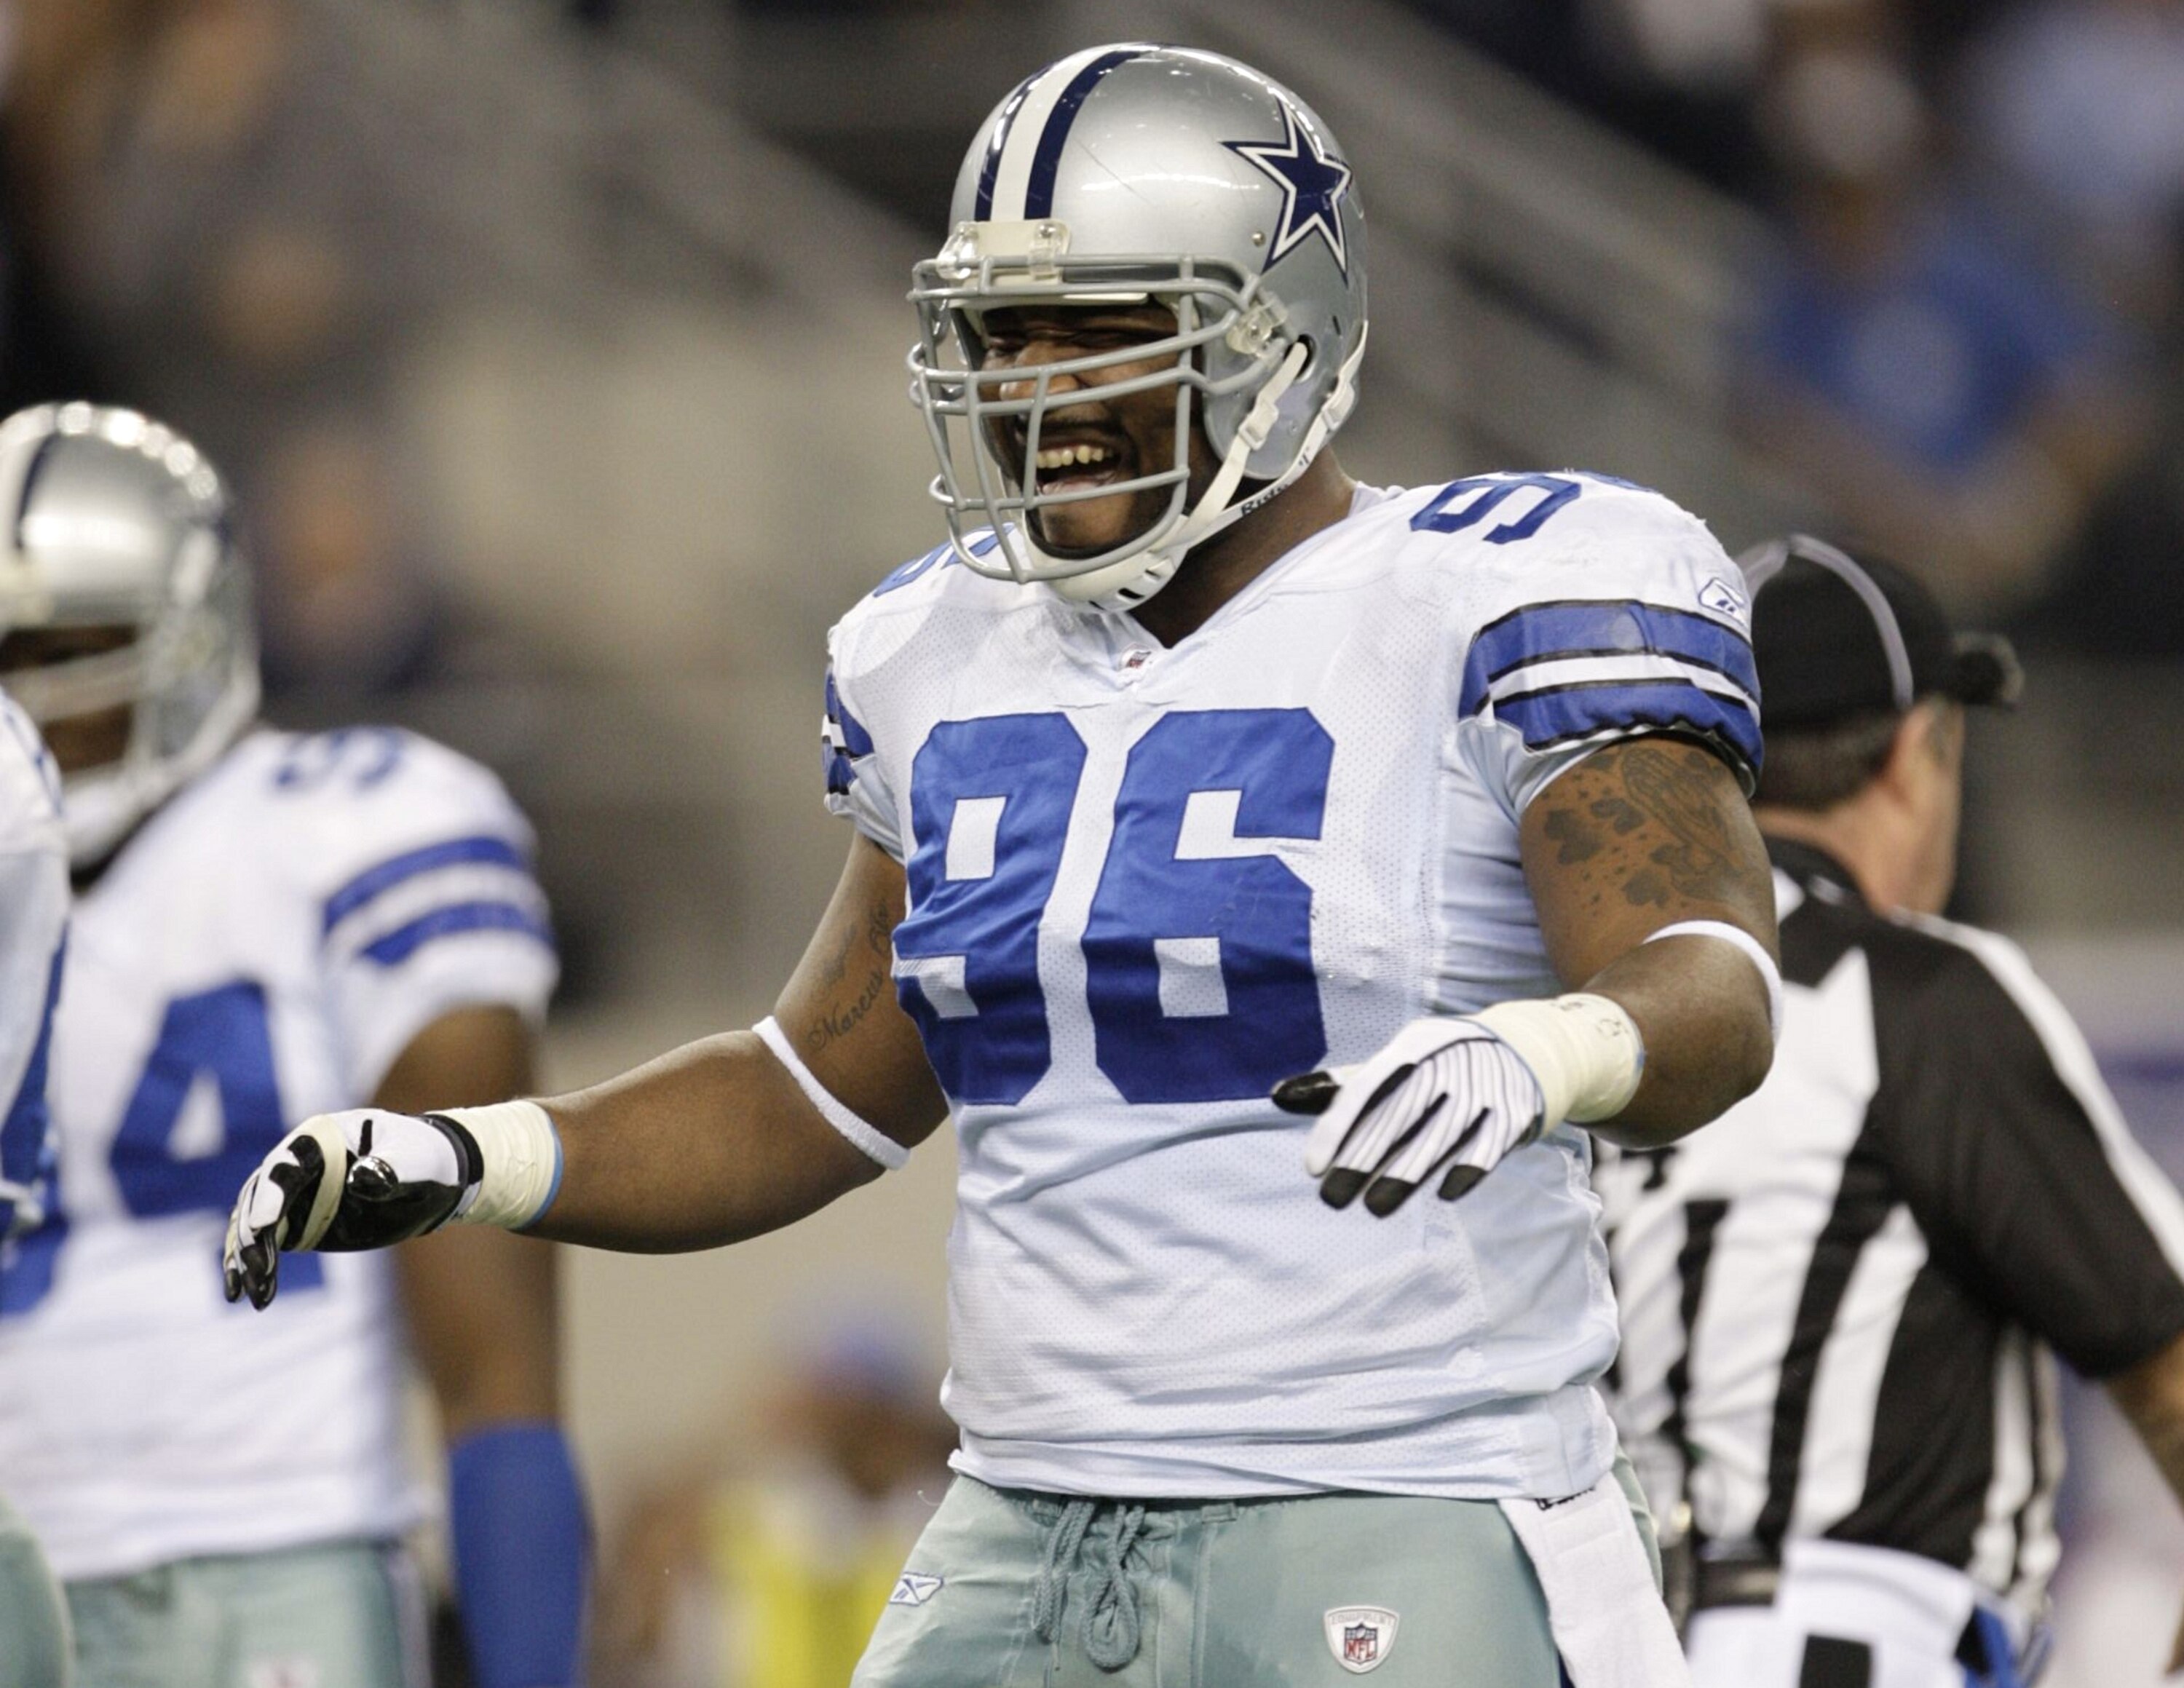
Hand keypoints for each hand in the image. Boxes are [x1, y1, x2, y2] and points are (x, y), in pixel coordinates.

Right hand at [224, 1108, 480, 1308]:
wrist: (436, 1177)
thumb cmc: (426, 1157)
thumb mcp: (416, 1158)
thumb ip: (391, 1166)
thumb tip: (363, 1178)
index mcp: (322, 1137)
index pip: (287, 1165)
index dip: (271, 1194)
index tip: (262, 1227)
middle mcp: (299, 1163)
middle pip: (261, 1197)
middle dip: (253, 1235)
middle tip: (258, 1272)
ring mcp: (295, 1194)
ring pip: (256, 1224)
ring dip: (248, 1258)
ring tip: (252, 1292)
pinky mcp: (299, 1223)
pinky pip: (267, 1243)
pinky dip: (254, 1266)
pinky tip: (247, 1293)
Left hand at [1276, 1017, 1545, 1215]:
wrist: (1525, 1051)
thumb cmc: (1440, 1065)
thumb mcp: (1396, 1064)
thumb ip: (1341, 1085)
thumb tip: (1278, 1096)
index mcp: (1412, 1047)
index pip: (1367, 1088)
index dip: (1338, 1127)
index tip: (1313, 1168)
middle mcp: (1447, 1062)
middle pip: (1399, 1116)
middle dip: (1363, 1158)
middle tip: (1331, 1198)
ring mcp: (1484, 1087)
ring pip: (1440, 1135)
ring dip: (1408, 1173)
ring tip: (1375, 1208)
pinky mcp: (1514, 1113)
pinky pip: (1490, 1144)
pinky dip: (1470, 1167)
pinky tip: (1446, 1194)